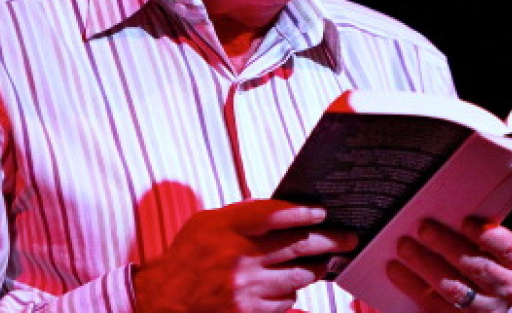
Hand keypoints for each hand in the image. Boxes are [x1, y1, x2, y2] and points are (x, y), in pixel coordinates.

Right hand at [133, 199, 358, 312]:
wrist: (162, 300)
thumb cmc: (188, 256)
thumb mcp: (207, 223)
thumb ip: (242, 214)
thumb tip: (286, 210)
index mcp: (226, 228)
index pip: (274, 214)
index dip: (303, 212)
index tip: (323, 212)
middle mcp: (237, 258)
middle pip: (298, 246)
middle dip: (330, 241)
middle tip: (349, 239)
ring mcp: (245, 289)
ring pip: (298, 276)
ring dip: (316, 268)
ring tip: (325, 261)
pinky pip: (286, 302)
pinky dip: (292, 292)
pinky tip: (288, 285)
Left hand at [387, 217, 511, 311]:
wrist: (481, 300)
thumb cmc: (479, 258)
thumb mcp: (487, 245)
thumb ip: (475, 230)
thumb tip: (442, 205)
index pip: (508, 249)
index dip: (488, 236)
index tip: (465, 221)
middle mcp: (505, 289)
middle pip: (477, 267)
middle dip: (447, 246)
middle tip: (424, 227)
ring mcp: (483, 310)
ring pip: (454, 288)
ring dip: (426, 265)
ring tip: (404, 246)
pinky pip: (432, 305)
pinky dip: (412, 285)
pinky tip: (395, 269)